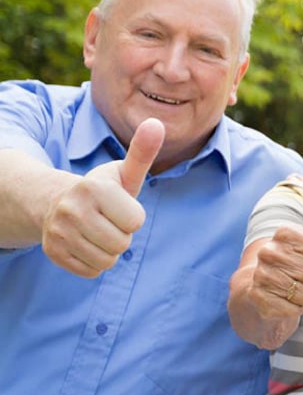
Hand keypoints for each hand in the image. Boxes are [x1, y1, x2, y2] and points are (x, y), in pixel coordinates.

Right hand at [40, 118, 162, 277]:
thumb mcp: (123, 172)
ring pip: (107, 261)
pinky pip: (91, 271)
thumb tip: (157, 123)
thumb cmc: (103, 189)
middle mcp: (72, 210)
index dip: (133, 216)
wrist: (58, 203)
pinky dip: (94, 262)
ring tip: (98, 231)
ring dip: (109, 250)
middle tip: (108, 221)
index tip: (120, 206)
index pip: (136, 221)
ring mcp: (59, 233)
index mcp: (94, 189)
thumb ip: (142, 152)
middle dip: (122, 234)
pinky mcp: (53, 253)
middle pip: (122, 244)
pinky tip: (85, 243)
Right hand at [245, 188, 302, 318]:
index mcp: (284, 232)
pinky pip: (294, 310)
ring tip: (291, 290)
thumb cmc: (297, 265)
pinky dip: (295, 310)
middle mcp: (269, 252)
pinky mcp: (260, 300)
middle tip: (301, 278)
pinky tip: (283, 302)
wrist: (258, 295)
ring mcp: (261, 276)